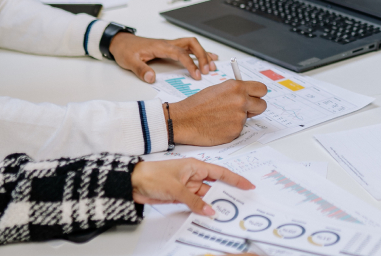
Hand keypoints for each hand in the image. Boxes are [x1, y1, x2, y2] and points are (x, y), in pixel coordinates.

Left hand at [109, 32, 217, 81]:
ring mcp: (170, 45)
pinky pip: (188, 47)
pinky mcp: (170, 48)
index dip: (191, 64)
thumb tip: (151, 78)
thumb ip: (141, 69)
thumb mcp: (129, 61)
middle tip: (208, 70)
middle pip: (192, 44)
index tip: (197, 75)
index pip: (181, 53)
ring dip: (203, 54)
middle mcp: (168, 44)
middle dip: (203, 56)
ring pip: (192, 44)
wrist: (121, 42)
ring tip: (213, 65)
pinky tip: (208, 57)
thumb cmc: (126, 50)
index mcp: (161, 46)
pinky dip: (200, 52)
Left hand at [130, 157, 252, 214]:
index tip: (248, 185)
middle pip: (215, 186)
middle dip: (227, 194)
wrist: (133, 182)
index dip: (236, 179)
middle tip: (240, 203)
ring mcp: (187, 187)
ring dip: (213, 204)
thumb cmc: (152, 176)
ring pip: (206, 197)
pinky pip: (196, 203)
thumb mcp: (176, 188)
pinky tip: (208, 215)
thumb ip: (194, 201)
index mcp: (196, 166)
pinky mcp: (181, 196)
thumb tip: (210, 210)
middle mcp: (194, 176)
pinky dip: (202, 209)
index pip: (221, 173)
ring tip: (226, 213)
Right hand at [168, 80, 267, 145]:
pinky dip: (231, 128)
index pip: (262, 89)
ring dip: (240, 118)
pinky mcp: (235, 132)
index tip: (256, 97)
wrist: (183, 120)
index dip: (258, 94)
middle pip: (262, 105)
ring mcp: (239, 118)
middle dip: (255, 108)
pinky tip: (218, 125)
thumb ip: (235, 91)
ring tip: (222, 117)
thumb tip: (247, 94)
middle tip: (245, 109)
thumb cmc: (197, 104)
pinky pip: (239, 129)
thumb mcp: (218, 89)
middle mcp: (241, 101)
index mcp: (237, 87)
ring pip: (248, 118)